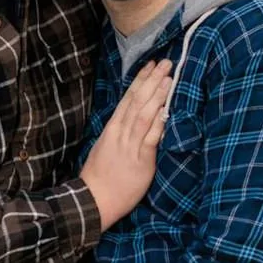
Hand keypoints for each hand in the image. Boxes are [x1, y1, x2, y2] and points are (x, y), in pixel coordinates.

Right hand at [79, 58, 173, 226]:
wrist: (94, 200)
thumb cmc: (100, 177)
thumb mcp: (106, 149)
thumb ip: (119, 134)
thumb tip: (131, 121)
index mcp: (112, 128)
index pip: (128, 98)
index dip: (140, 81)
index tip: (150, 65)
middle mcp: (120, 132)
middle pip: (137, 101)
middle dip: (152, 80)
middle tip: (165, 62)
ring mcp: (130, 145)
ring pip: (144, 114)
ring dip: (157, 95)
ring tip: (168, 78)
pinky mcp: (140, 160)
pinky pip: (151, 137)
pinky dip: (159, 122)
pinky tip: (167, 109)